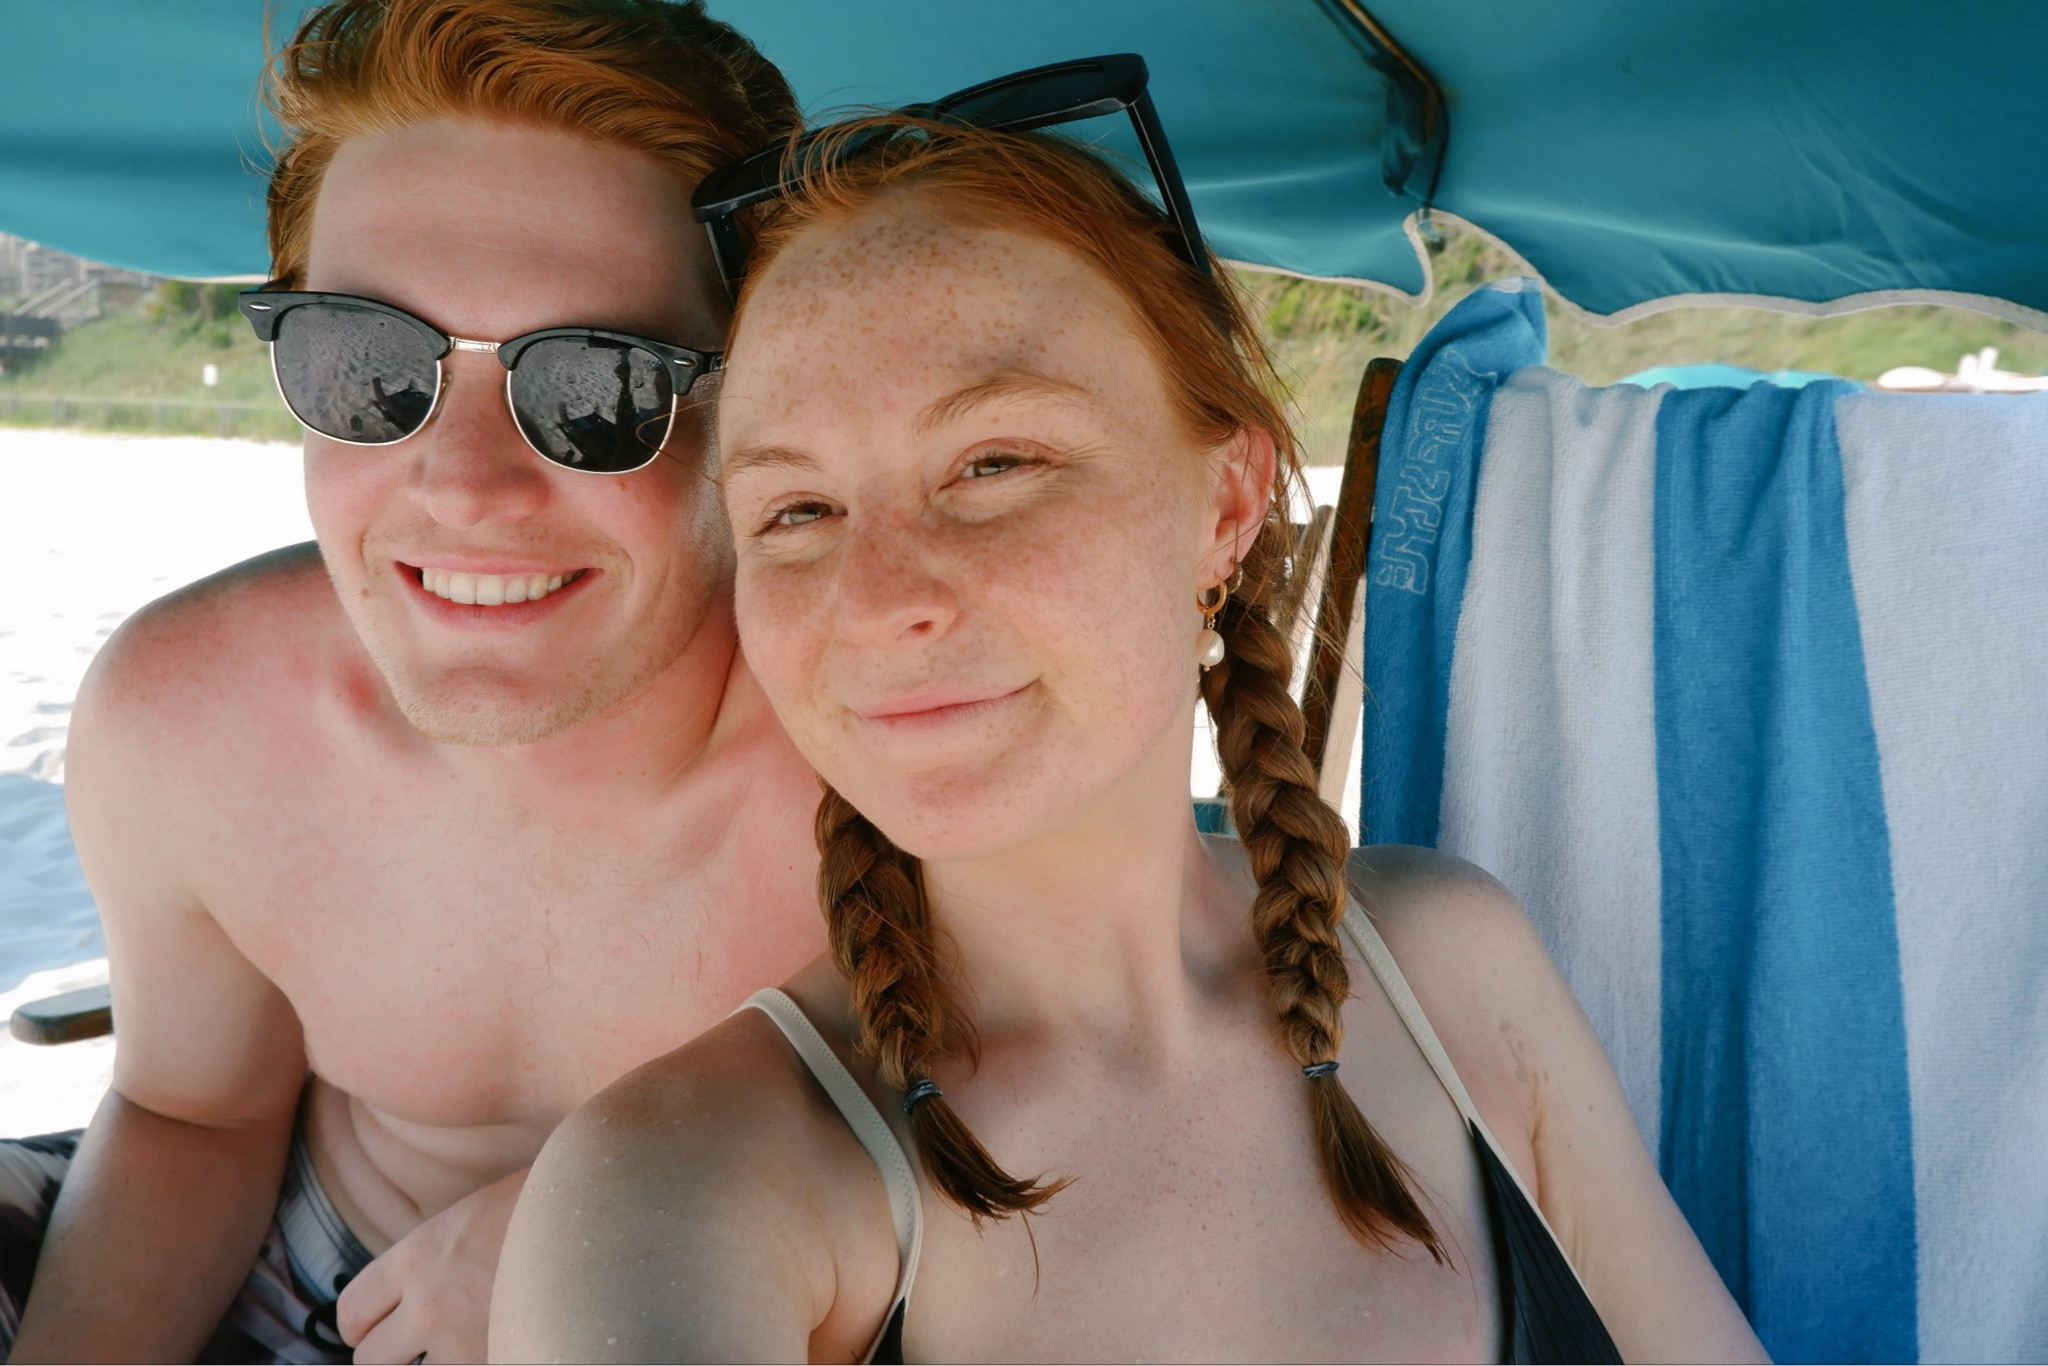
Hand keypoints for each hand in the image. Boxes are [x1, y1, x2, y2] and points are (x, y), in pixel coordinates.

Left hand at [338, 1166, 527, 1363]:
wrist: (598, 1211)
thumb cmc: (539, 1203)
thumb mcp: (465, 1219)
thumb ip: (426, 1260)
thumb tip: (407, 1292)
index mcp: (415, 1256)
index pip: (351, 1312)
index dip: (360, 1325)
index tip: (375, 1327)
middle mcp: (429, 1303)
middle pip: (370, 1358)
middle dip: (390, 1353)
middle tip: (412, 1344)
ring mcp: (464, 1341)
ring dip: (436, 1362)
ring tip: (463, 1338)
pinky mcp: (499, 1357)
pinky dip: (480, 1357)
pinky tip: (497, 1339)